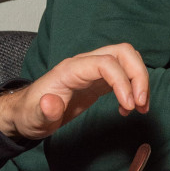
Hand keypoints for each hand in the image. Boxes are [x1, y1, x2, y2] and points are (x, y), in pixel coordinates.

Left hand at [0, 44, 148, 140]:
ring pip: (127, 60)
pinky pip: (124, 74)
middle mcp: (84, 64)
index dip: (123, 81)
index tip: (130, 105)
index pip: (106, 62)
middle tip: (141, 104)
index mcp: (71, 70)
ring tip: (140, 108)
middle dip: (139, 75)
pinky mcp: (99, 80)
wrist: (28, 113)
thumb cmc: (31, 114)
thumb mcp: (33, 118)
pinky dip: (133, 89)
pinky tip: (128, 109)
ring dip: (140, 81)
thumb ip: (44, 111)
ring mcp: (93, 70)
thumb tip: (51, 103)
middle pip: (122, 52)